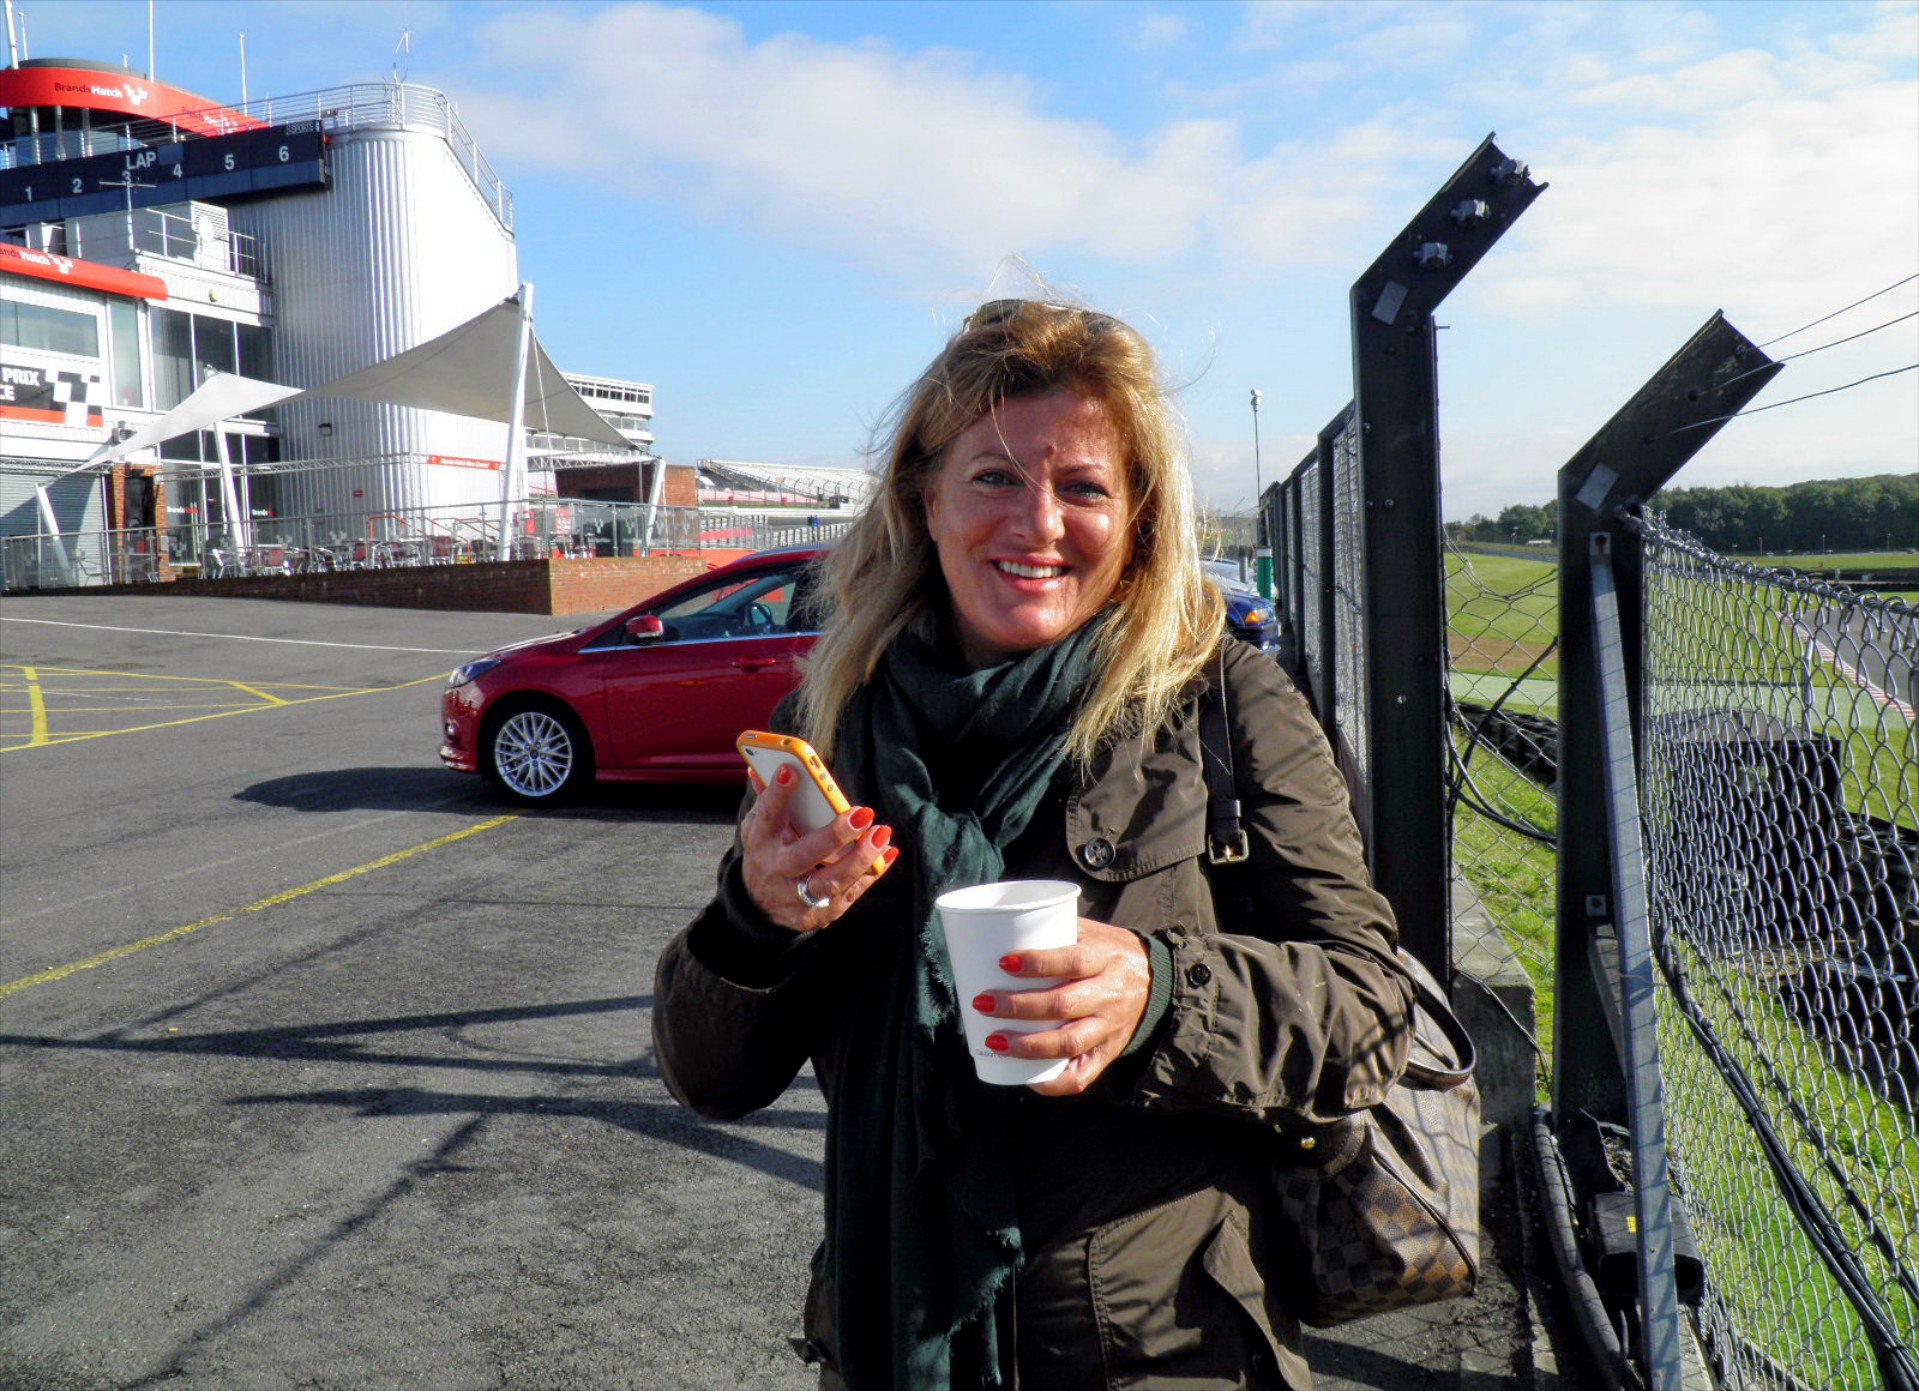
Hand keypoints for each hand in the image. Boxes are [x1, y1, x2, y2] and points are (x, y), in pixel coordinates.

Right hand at [741, 764, 897, 931]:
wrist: (760, 909)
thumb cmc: (766, 856)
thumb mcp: (758, 829)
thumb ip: (766, 799)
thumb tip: (760, 766)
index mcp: (762, 843)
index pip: (768, 817)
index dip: (778, 795)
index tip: (791, 770)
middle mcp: (779, 871)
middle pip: (806, 854)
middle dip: (835, 835)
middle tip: (863, 813)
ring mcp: (799, 896)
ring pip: (833, 880)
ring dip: (861, 857)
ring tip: (881, 833)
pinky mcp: (821, 912)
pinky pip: (852, 892)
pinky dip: (872, 872)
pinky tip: (887, 852)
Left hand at [970, 918, 1150, 1095]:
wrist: (1156, 979)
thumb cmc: (1107, 951)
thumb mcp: (1090, 932)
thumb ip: (1054, 932)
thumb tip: (998, 934)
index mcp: (1106, 957)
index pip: (1073, 961)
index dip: (1037, 963)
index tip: (1003, 963)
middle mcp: (1111, 994)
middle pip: (1064, 1004)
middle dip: (1018, 1006)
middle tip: (983, 1003)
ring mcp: (1111, 1027)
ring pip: (1070, 1042)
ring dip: (1028, 1046)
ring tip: (995, 1041)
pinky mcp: (1109, 1052)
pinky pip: (1083, 1075)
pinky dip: (1053, 1082)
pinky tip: (1026, 1077)